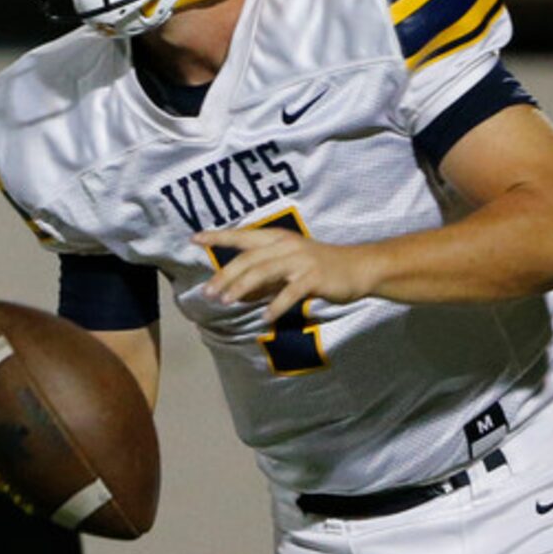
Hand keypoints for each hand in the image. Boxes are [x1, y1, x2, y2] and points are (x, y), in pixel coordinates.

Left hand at [197, 224, 374, 319]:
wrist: (358, 268)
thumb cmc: (318, 269)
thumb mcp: (287, 268)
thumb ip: (262, 278)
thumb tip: (234, 292)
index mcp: (277, 239)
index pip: (242, 236)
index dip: (218, 237)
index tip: (194, 239)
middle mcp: (286, 245)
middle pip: (248, 258)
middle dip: (225, 275)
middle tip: (207, 293)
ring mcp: (300, 260)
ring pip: (264, 271)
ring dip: (242, 287)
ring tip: (225, 302)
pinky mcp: (314, 276)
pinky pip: (290, 292)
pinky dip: (276, 305)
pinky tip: (265, 317)